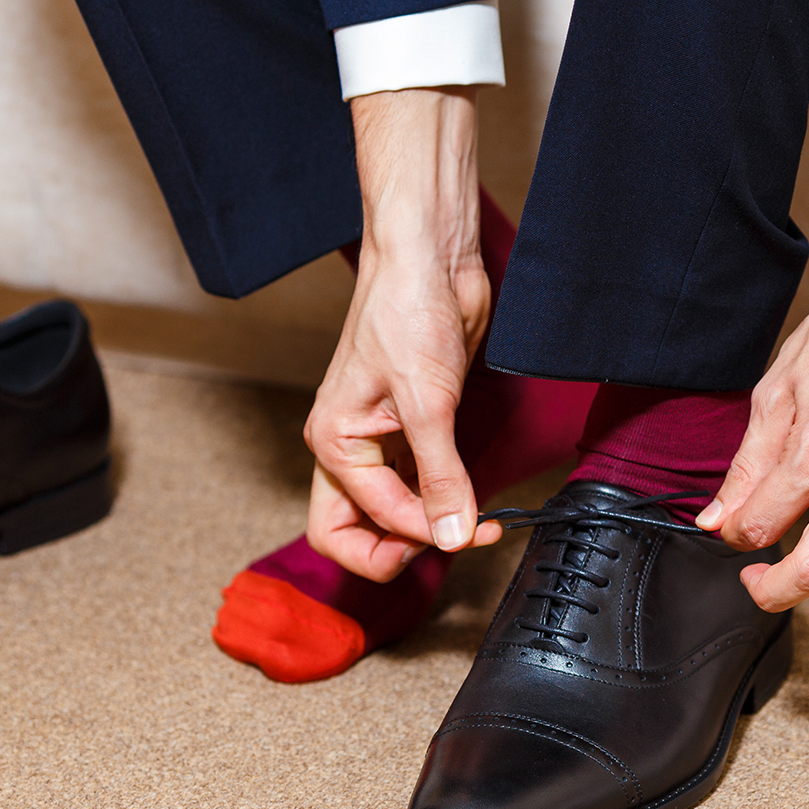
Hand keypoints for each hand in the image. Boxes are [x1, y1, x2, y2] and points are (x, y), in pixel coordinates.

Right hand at [303, 88, 503, 581]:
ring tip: (475, 523)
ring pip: (389, 515)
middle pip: (357, 534)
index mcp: (333, 445)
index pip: (369, 523)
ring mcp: (381, 442)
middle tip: (457, 538)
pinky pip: (419, 485)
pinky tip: (474, 497)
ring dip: (428, 527)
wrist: (431, 259)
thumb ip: (441, 477)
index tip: (467, 528)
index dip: (420, 533)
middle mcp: (350, 449)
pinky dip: (444, 499)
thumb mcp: (427, 403)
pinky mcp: (415, 428)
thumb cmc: (406, 312)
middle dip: (402, 549)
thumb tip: (452, 536)